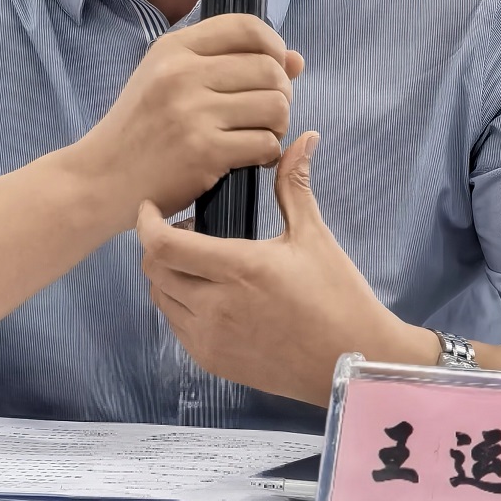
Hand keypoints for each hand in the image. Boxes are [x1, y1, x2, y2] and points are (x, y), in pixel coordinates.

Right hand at [76, 14, 302, 230]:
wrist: (101, 177)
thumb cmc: (140, 128)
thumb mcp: (169, 79)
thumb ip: (227, 62)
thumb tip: (296, 59)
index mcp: (173, 49)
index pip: (245, 27)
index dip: (274, 45)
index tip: (277, 66)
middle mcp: (182, 74)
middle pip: (269, 68)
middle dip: (283, 91)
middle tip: (269, 111)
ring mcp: (193, 113)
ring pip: (274, 106)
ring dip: (279, 124)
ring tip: (262, 133)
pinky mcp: (204, 152)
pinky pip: (265, 144)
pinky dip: (267, 153)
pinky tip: (251, 157)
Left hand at [137, 132, 431, 405]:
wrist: (354, 360)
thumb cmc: (337, 295)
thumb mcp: (313, 236)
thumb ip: (295, 185)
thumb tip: (304, 138)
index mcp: (239, 268)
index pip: (163, 245)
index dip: (146, 223)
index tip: (150, 206)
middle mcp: (217, 306)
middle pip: (154, 271)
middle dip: (157, 245)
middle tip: (182, 230)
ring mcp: (212, 339)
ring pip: (160, 299)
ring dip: (167, 275)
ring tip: (196, 260)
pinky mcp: (215, 362)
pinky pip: (176, 327)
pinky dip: (179, 305)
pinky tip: (206, 292)